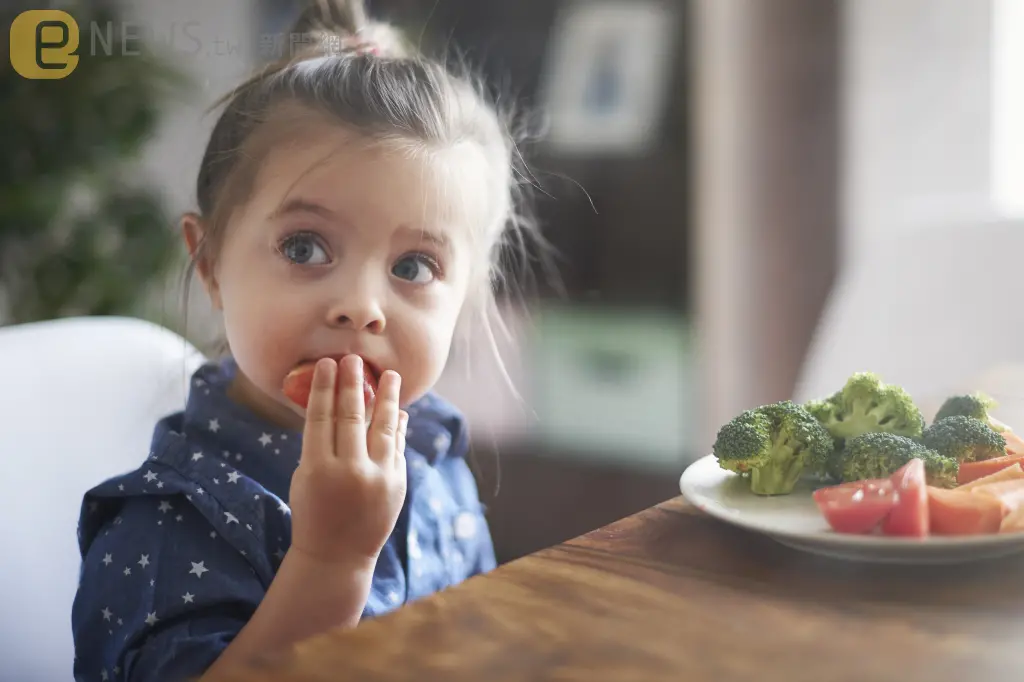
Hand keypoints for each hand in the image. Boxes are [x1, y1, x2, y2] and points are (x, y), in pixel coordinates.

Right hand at [288, 356, 407, 565]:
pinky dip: (398, 427)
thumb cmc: (313, 511)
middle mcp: (349, 472)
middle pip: (351, 416)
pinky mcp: (397, 484)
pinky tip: (398, 410)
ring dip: (387, 398)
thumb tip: (338, 407)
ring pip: (383, 427)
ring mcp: (377, 478)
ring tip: (391, 375)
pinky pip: (397, 447)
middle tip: (354, 359)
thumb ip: (320, 445)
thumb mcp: (305, 478)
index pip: (321, 418)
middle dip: (353, 384)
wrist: (337, 555)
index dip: (325, 388)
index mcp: (317, 469)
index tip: (328, 364)